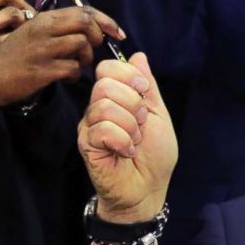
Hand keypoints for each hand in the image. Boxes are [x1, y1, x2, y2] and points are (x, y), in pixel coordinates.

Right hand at [0, 6, 124, 106]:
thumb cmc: (13, 56)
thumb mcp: (33, 34)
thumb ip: (58, 29)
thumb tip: (88, 30)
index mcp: (44, 19)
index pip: (83, 11)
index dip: (106, 20)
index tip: (118, 32)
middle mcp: (44, 29)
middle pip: (86, 23)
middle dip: (99, 36)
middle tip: (94, 49)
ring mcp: (43, 49)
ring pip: (81, 45)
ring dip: (85, 58)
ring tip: (76, 65)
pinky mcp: (42, 70)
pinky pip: (72, 68)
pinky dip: (74, 75)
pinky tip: (67, 78)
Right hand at [77, 54, 176, 222]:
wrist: (148, 189)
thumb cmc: (154, 155)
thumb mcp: (158, 115)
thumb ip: (148, 86)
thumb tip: (138, 56)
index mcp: (116, 98)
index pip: (107, 68)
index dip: (128, 75)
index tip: (144, 92)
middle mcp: (98, 109)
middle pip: (105, 84)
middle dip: (133, 104)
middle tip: (140, 124)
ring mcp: (89, 126)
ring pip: (104, 107)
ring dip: (130, 126)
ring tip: (134, 140)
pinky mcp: (86, 145)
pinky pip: (102, 130)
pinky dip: (122, 141)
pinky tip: (126, 152)